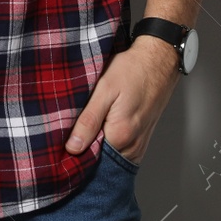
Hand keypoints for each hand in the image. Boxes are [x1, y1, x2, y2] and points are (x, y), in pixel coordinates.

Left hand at [64, 37, 180, 164]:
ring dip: (98, 147)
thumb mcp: (104, 89)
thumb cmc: (133, 70)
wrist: (159, 61)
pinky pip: (122, 152)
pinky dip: (110, 145)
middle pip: (101, 159)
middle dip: (85, 150)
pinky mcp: (143, 138)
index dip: (73, 151)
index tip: (62, 141)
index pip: (89, 157)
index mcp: (119, 135)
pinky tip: (103, 130)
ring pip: (111, 156)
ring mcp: (139, 144)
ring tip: (88, 128)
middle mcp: (132, 146)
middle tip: (73, 131)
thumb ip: (88, 121)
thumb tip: (72, 147)